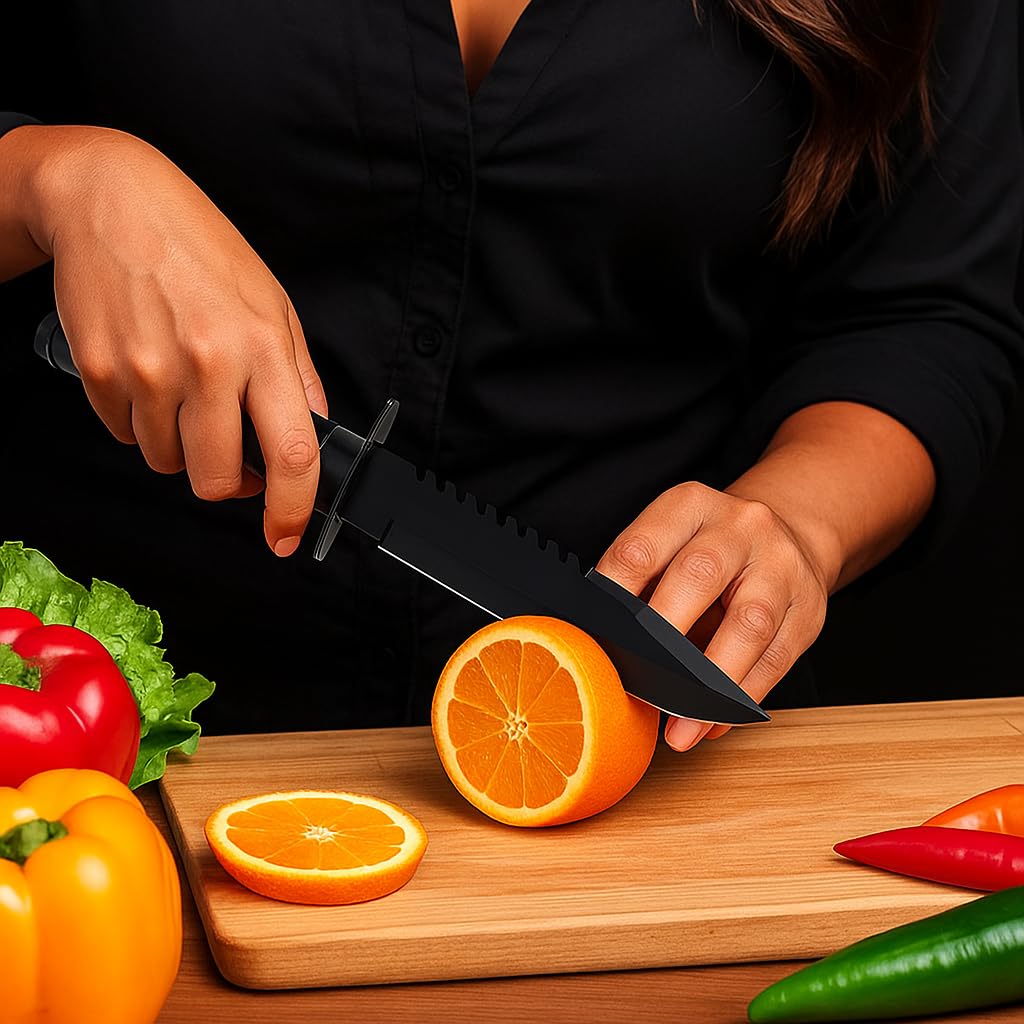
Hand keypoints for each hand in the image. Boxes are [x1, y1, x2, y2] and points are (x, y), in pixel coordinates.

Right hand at [21, 125, 326, 555]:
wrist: (110, 198)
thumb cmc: (198, 248)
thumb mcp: (272, 303)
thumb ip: (298, 377)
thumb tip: (315, 438)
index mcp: (262, 348)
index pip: (292, 453)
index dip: (293, 509)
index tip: (287, 536)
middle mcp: (207, 364)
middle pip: (215, 479)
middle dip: (224, 478)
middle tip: (226, 446)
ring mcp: (147, 371)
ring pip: (167, 462)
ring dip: (179, 443)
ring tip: (181, 384)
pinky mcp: (99, 372)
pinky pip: (125, 435)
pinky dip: (140, 420)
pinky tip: (147, 370)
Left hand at [594, 481, 833, 750]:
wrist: (787, 537)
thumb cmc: (707, 552)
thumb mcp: (670, 545)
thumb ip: (637, 587)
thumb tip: (596, 650)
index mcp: (689, 505)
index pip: (641, 549)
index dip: (614, 599)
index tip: (596, 646)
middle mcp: (740, 526)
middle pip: (698, 577)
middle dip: (663, 639)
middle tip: (637, 686)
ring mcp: (781, 565)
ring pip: (749, 624)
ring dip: (710, 685)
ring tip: (680, 728)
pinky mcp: (809, 608)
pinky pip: (776, 659)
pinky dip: (741, 698)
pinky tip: (713, 723)